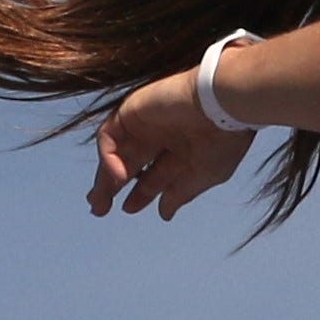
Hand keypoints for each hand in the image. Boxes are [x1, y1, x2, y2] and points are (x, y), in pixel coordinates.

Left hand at [90, 73, 250, 219]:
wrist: (221, 105)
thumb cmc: (222, 140)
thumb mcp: (202, 176)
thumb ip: (180, 193)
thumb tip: (165, 214)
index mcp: (180, 153)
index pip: (152, 176)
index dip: (139, 195)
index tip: (127, 209)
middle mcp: (160, 138)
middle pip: (129, 165)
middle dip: (111, 187)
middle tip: (98, 209)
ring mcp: (144, 124)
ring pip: (115, 152)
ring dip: (104, 177)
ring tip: (98, 202)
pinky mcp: (130, 112)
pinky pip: (108, 137)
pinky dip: (107, 159)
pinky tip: (118, 177)